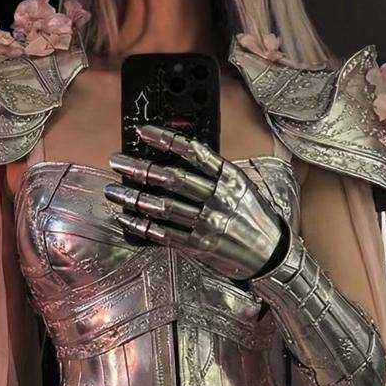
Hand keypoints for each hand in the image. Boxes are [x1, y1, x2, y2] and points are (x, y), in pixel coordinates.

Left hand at [104, 124, 287, 281]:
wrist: (271, 253)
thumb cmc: (252, 216)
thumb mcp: (241, 187)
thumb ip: (214, 174)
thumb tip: (178, 157)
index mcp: (230, 177)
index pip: (194, 152)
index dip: (166, 139)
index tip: (143, 132)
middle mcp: (219, 198)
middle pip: (172, 179)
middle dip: (140, 168)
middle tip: (118, 161)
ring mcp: (209, 223)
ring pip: (164, 207)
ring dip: (134, 198)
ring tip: (113, 190)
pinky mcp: (200, 246)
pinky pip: (165, 234)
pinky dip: (142, 226)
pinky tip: (126, 219)